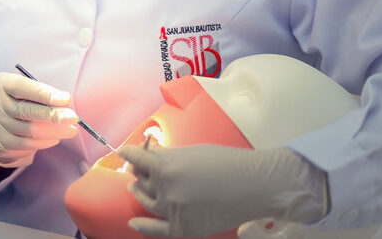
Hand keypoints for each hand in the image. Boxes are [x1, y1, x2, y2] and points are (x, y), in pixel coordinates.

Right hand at [0, 72, 77, 167]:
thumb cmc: (13, 98)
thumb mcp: (19, 87)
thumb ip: (37, 92)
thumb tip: (64, 103)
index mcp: (0, 84)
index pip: (21, 87)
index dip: (44, 94)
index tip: (65, 99)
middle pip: (25, 111)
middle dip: (52, 114)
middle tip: (73, 117)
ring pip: (29, 130)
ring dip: (54, 131)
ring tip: (71, 129)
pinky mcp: (1, 143)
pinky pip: (26, 144)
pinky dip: (44, 141)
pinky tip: (56, 137)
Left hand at [118, 144, 327, 237]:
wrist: (256, 186)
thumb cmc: (226, 163)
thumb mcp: (191, 152)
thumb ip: (166, 155)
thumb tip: (147, 154)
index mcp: (166, 167)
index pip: (136, 158)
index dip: (130, 154)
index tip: (125, 152)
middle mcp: (166, 190)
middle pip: (141, 180)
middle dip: (139, 171)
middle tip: (140, 168)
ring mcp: (174, 210)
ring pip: (148, 201)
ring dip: (140, 193)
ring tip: (136, 188)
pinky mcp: (185, 227)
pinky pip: (158, 229)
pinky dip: (144, 227)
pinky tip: (133, 223)